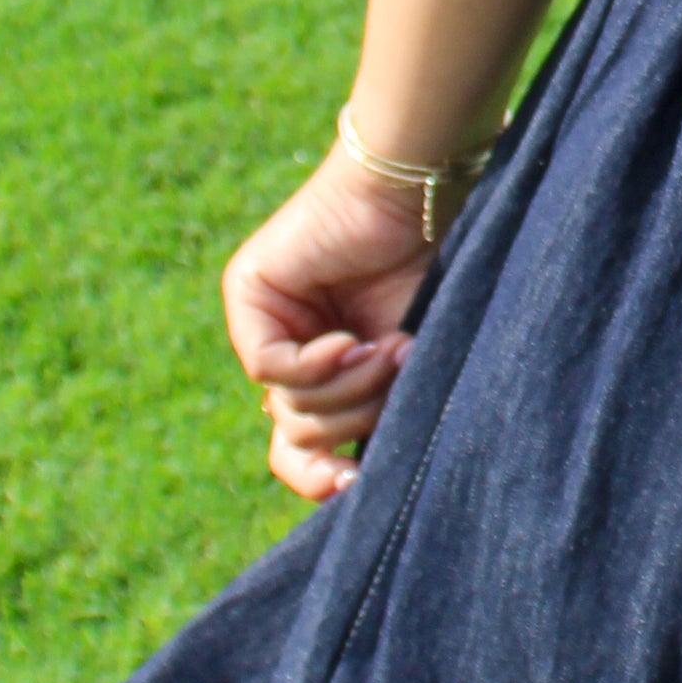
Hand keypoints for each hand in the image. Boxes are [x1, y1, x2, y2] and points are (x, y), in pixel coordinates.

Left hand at [221, 152, 441, 506]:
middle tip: (399, 371)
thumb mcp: (405, 367)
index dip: (321, 479)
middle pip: (298, 435)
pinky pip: (269, 366)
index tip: (355, 484)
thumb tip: (346, 483)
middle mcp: (289, 353)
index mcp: (326, 375)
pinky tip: (350, 342)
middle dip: (356, 414)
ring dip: (348, 388)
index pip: (298, 453)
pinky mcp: (250, 293)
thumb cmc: (431, 273)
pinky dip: (315, 365)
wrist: (421, 198)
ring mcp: (265, 323)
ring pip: (286, 407)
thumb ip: (375, 413)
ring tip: (390, 347)